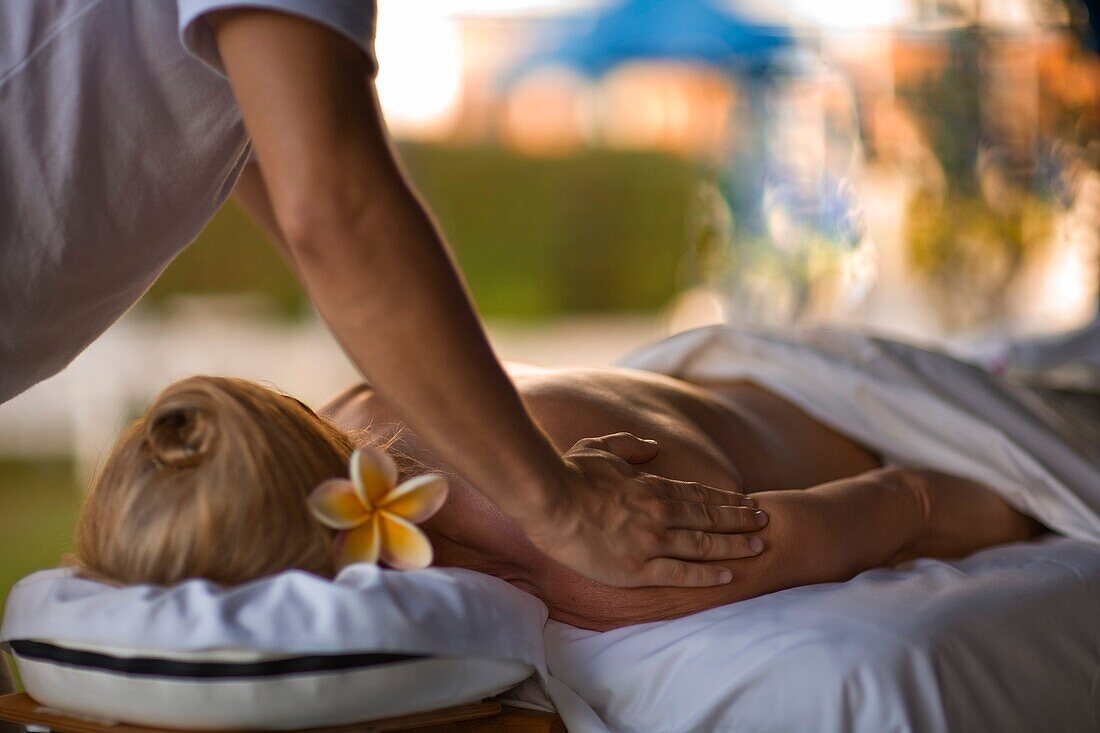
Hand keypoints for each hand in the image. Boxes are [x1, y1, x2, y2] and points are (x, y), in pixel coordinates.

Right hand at [522, 433, 767, 587]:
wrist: (548, 499)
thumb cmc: (568, 472)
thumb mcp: (599, 447)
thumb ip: (629, 446)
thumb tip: (653, 448)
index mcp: (651, 487)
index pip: (698, 494)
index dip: (725, 499)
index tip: (746, 500)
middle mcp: (660, 514)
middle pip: (710, 518)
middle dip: (741, 519)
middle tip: (766, 521)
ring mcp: (651, 542)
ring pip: (705, 545)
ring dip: (735, 545)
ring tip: (759, 546)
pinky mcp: (637, 568)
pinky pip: (681, 573)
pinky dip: (708, 575)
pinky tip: (729, 576)